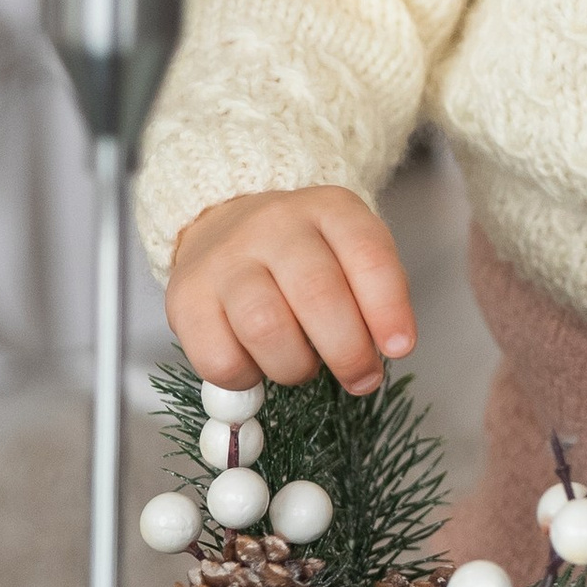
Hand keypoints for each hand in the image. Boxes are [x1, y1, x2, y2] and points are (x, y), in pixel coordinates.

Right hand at [166, 186, 415, 397]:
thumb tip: (389, 348)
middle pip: (317, 294)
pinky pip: (219, 358)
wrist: (226, 224)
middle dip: (348, 351)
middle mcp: (274, 224)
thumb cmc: (304, 254)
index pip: (367, 255)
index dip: (388, 309)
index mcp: (329, 208)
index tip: (400, 349)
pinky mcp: (186, 297)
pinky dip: (247, 379)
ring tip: (303, 368)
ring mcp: (225, 259)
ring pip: (265, 327)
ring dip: (296, 367)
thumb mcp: (349, 252)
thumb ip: (376, 294)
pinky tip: (257, 365)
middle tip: (361, 378)